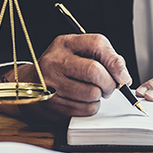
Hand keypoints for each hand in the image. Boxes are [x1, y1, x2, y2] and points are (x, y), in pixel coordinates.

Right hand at [0, 34, 131, 120]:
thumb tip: (123, 75)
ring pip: (92, 93)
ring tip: (93, 92)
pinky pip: (85, 109)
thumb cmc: (61, 68)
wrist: (29, 84)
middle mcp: (55, 61)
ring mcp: (51, 84)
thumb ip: (103, 56)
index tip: (122, 74)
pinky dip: (91, 107)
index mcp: (64, 43)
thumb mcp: (77, 52)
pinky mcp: (53, 104)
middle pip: (95, 72)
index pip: (97, 44)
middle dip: (110, 83)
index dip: (115, 61)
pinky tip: (83, 100)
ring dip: (100, 96)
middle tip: (110, 87)